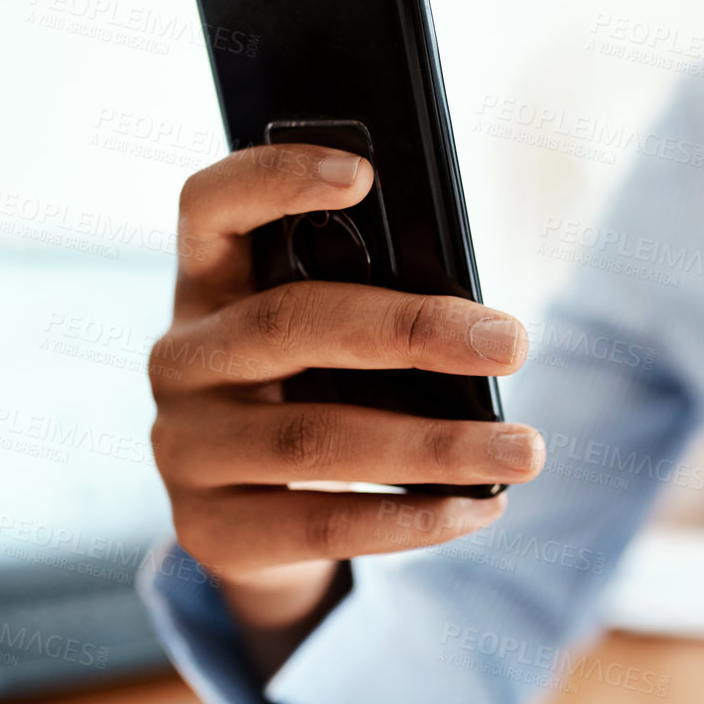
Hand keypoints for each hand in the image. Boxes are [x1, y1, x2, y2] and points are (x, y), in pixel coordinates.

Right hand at [150, 144, 542, 632]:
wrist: (259, 519)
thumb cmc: (318, 391)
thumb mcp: (329, 339)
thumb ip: (367, 305)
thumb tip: (476, 324)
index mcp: (209, 283)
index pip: (210, 206)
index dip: (273, 179)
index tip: (362, 174)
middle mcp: (181, 358)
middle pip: (287, 324)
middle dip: (410, 333)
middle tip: (511, 343)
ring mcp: (183, 447)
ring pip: (313, 439)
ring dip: (435, 445)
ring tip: (523, 450)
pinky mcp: (207, 528)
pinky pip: (316, 525)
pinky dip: (409, 520)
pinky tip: (476, 510)